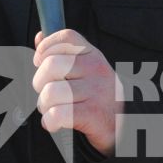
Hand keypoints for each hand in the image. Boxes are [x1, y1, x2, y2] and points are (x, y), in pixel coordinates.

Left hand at [31, 30, 121, 155]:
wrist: (124, 125)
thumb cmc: (99, 99)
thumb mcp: (86, 71)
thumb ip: (62, 53)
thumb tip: (39, 37)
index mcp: (93, 56)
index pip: (67, 37)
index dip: (46, 47)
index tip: (40, 62)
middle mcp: (97, 70)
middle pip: (51, 65)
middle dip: (39, 82)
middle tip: (47, 94)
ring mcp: (96, 92)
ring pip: (50, 92)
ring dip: (44, 106)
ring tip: (53, 110)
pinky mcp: (93, 114)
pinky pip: (57, 114)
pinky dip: (50, 122)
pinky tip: (55, 123)